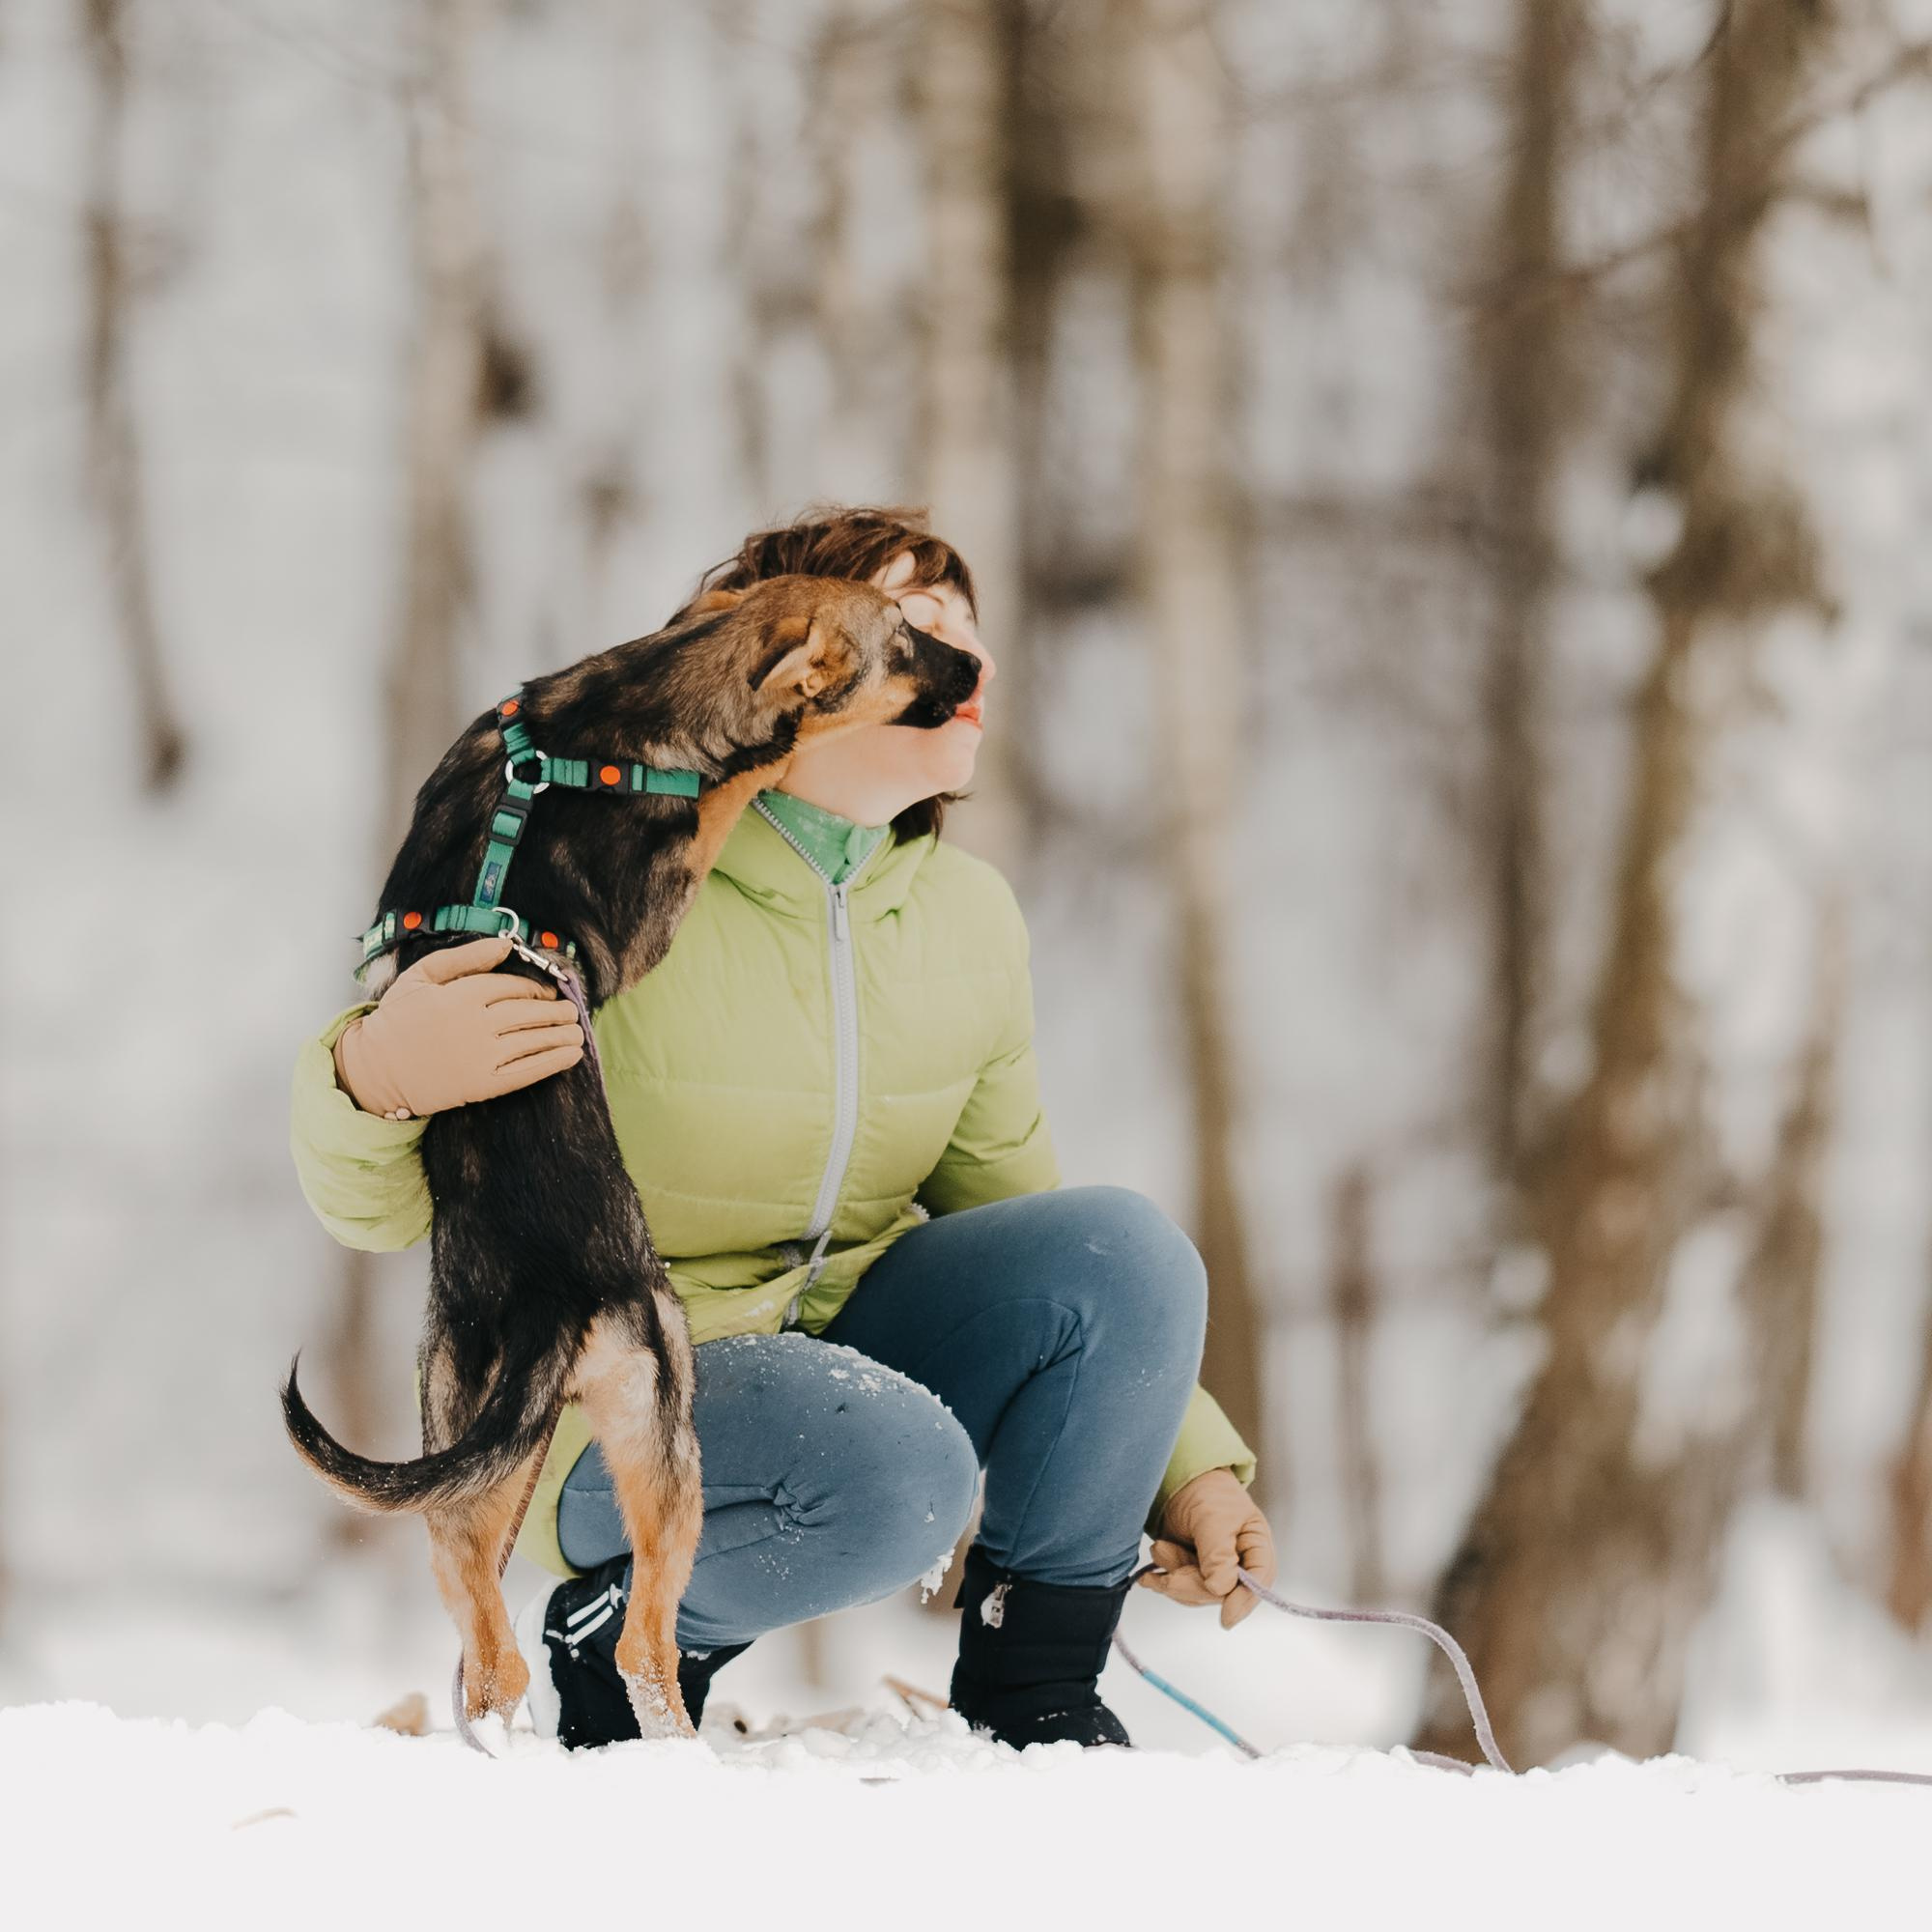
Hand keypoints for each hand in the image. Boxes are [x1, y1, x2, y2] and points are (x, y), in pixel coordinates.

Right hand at [332, 934, 584, 1119]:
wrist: (374, 1069)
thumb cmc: (397, 1018)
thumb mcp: (422, 975)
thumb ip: (465, 957)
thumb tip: (504, 945)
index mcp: (462, 993)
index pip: (512, 987)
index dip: (536, 989)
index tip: (549, 993)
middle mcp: (476, 1022)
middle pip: (528, 1012)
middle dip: (556, 1011)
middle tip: (571, 1011)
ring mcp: (481, 1055)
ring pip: (533, 1040)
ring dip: (561, 1035)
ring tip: (577, 1031)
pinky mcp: (482, 1084)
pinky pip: (527, 1071)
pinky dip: (553, 1062)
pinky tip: (570, 1055)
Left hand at [1138, 1468, 1277, 1628]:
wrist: (1177, 1482)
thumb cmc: (1206, 1492)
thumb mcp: (1214, 1517)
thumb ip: (1218, 1552)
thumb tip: (1220, 1589)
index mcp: (1256, 1547)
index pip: (1259, 1581)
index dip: (1244, 1600)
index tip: (1226, 1618)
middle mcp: (1240, 1565)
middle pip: (1223, 1594)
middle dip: (1191, 1583)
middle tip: (1167, 1562)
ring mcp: (1215, 1572)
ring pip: (1198, 1595)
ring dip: (1174, 1576)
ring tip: (1162, 1548)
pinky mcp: (1192, 1573)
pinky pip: (1181, 1590)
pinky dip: (1163, 1581)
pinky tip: (1150, 1575)